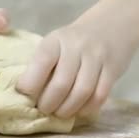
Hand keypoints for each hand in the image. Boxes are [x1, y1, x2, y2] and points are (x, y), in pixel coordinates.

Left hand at [16, 0, 138, 118]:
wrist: (113, 24)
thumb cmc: (74, 41)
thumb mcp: (55, 43)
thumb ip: (43, 64)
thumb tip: (26, 95)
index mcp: (56, 40)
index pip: (41, 62)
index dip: (30, 83)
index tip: (24, 94)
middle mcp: (77, 47)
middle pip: (61, 83)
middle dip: (49, 103)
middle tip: (44, 109)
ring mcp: (97, 58)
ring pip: (82, 92)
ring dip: (68, 109)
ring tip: (60, 113)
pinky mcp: (113, 69)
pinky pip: (100, 95)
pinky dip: (88, 108)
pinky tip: (79, 110)